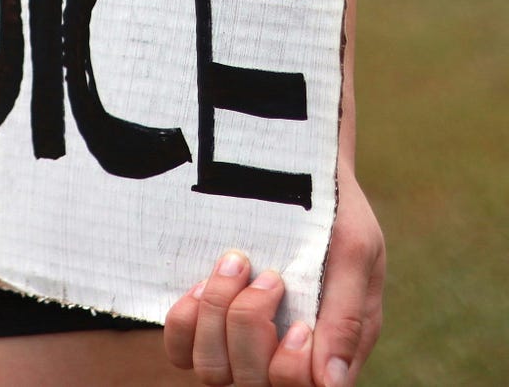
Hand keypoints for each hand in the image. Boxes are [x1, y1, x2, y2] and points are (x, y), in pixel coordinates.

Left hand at [162, 170, 384, 385]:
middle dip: (251, 328)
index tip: (299, 325)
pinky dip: (186, 322)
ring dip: (218, 318)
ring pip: (212, 370)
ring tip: (235, 267)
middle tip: (269, 276)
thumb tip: (333, 384)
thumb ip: (348, 317)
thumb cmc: (334, 214)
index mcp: (327, 351)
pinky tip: (203, 284)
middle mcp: (280, 355)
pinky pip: (179, 349)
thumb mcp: (355, 253)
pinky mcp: (203, 323)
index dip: (291, 370)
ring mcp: (237, 343)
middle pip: (252, 382)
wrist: (290, 169)